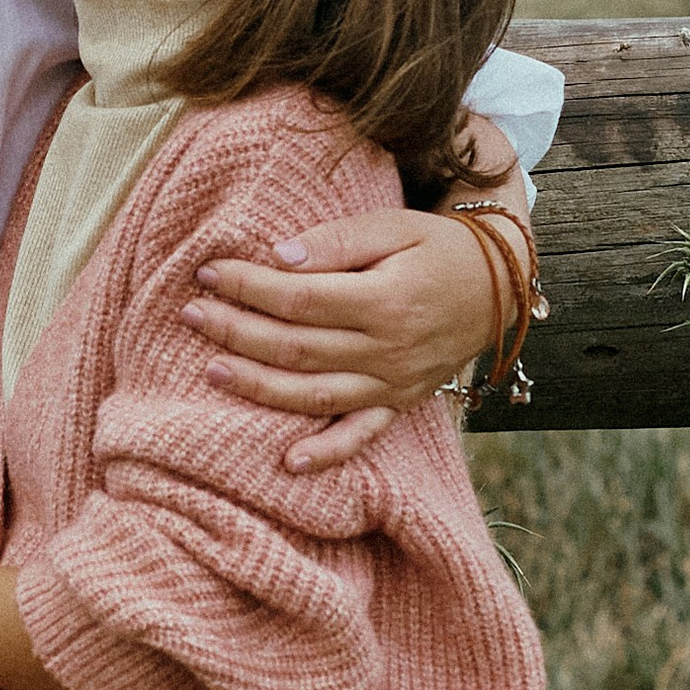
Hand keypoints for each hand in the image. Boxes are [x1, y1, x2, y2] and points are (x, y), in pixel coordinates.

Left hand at [182, 207, 503, 472]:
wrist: (499, 285)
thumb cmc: (438, 248)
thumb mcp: (395, 226)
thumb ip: (337, 241)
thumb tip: (279, 256)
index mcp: (386, 300)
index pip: (300, 299)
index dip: (249, 286)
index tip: (208, 273)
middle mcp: (389, 349)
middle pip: (298, 348)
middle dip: (237, 331)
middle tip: (190, 314)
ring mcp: (395, 384)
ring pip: (316, 394)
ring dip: (259, 387)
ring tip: (211, 369)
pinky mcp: (400, 404)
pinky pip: (362, 436)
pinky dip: (327, 453)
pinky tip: (288, 463)